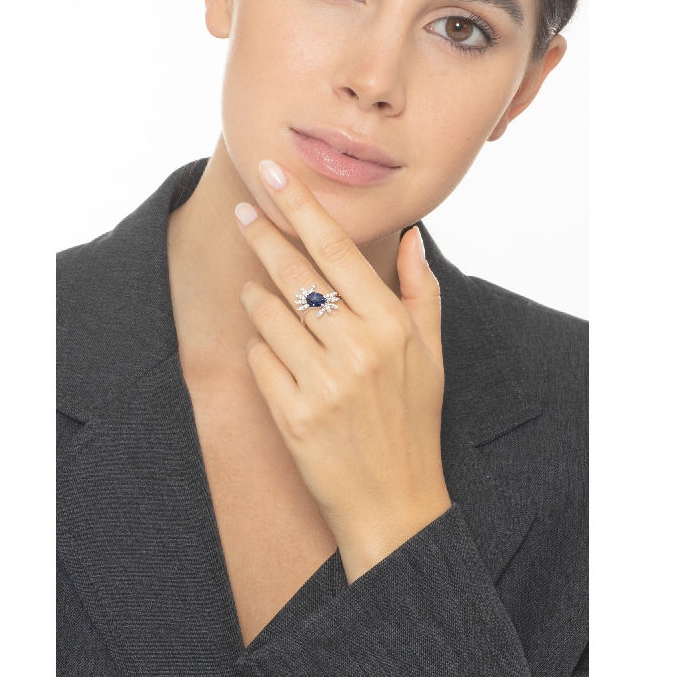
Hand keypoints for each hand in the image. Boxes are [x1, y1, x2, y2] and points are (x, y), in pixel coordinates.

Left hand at [236, 160, 451, 582]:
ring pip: (268, 312)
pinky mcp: (290, 415)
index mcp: (391, 326)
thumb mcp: (431, 354)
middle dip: (263, 234)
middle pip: (294, 271)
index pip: (338, 249)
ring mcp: (321, 383)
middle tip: (244, 213)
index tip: (273, 174)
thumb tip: (411, 237)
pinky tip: (272, 346)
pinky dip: (260, 345)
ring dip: (257, 294)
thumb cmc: (414, 421)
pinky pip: (258, 358)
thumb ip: (422, 290)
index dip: (302, 206)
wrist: (394, 502)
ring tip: (259, 289)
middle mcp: (356, 349)